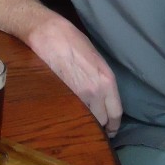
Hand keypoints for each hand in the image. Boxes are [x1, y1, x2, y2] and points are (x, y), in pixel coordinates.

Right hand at [31, 17, 123, 136]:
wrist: (48, 34)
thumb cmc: (72, 40)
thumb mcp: (96, 59)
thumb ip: (101, 79)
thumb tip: (102, 96)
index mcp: (107, 80)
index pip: (116, 112)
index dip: (114, 125)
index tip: (111, 130)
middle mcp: (95, 91)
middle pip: (102, 121)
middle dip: (99, 125)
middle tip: (95, 127)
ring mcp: (77, 96)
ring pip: (86, 120)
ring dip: (85, 122)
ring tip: (81, 121)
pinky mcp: (60, 96)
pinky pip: (69, 113)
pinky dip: (70, 115)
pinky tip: (68, 113)